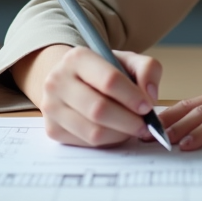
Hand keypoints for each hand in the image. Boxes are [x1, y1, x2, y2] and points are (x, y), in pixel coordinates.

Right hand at [24, 44, 162, 147]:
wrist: (70, 80)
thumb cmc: (103, 71)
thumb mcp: (127, 61)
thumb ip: (147, 69)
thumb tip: (150, 94)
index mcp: (77, 58)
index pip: (109, 81)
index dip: (132, 97)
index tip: (147, 107)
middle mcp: (58, 81)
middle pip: (99, 110)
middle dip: (128, 121)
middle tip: (145, 125)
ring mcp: (51, 106)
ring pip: (93, 131)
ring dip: (120, 134)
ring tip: (132, 129)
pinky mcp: (52, 129)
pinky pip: (86, 143)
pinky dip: (107, 141)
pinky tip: (116, 132)